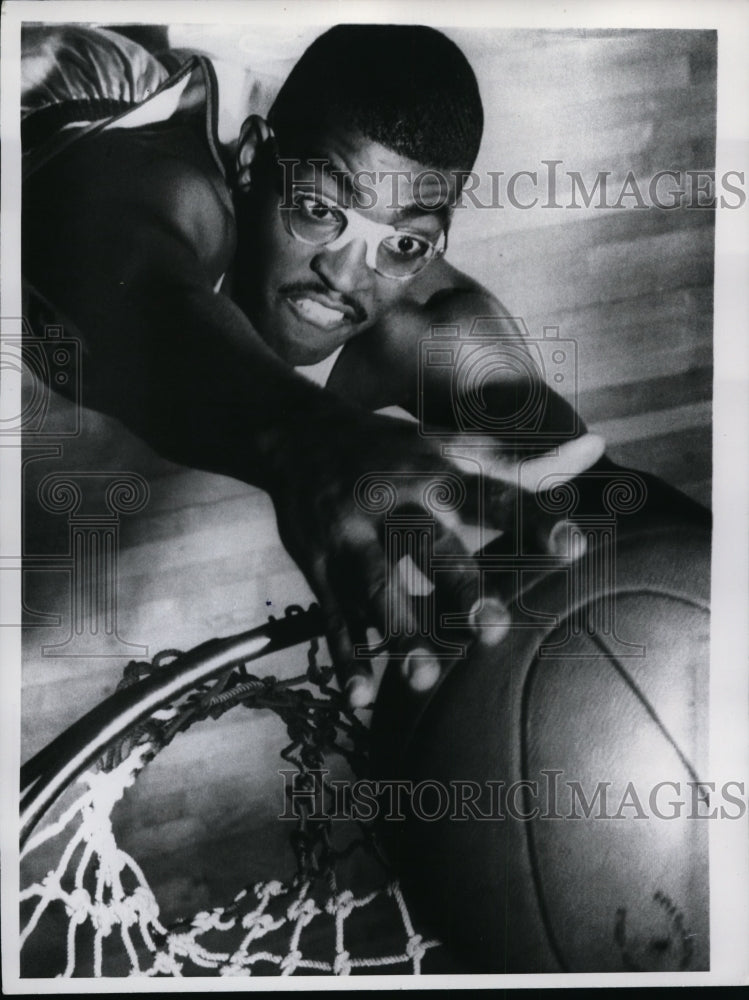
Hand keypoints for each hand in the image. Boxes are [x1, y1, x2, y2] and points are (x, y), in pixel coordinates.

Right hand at [268, 406, 604, 707]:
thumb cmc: (393, 450)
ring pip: (375, 585)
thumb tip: (595, 447)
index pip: (490, 494)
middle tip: (495, 630)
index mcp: (434, 471)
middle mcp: (392, 501)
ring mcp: (350, 533)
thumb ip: (521, 462)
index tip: (575, 546)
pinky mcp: (318, 563)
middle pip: (427, 544)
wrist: (297, 434)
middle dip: (458, 585)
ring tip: (425, 679)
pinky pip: (331, 613)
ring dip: (398, 631)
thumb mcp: (451, 446)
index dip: (532, 519)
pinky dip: (346, 656)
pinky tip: (363, 698)